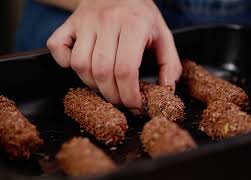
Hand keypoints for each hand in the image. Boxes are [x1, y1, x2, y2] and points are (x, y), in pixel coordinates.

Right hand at [47, 0, 181, 112]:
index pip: (126, 70)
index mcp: (134, 25)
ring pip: (80, 64)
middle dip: (112, 96)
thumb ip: (169, 63)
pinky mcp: (70, 22)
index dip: (129, 95)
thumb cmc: (142, 16)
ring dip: (92, 84)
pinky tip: (81, 66)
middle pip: (102, 72)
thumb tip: (167, 89)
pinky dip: (64, 62)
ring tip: (105, 85)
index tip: (135, 106)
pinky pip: (57, 46)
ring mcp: (85, 21)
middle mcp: (107, 21)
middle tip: (121, 101)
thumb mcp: (163, 35)